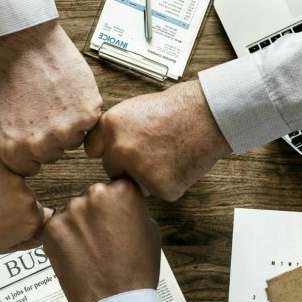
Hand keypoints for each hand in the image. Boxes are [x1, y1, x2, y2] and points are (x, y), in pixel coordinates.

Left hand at [0, 20, 102, 175]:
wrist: (27, 47)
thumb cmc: (9, 77)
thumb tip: (8, 159)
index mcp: (13, 150)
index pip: (29, 169)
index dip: (31, 151)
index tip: (32, 135)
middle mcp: (39, 145)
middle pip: (52, 156)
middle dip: (49, 138)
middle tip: (43, 112)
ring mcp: (64, 131)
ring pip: (72, 142)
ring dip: (68, 126)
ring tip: (55, 103)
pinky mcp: (86, 116)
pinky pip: (89, 125)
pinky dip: (82, 112)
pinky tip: (68, 96)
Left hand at [0, 155, 51, 254]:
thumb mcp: (4, 246)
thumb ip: (31, 236)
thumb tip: (48, 218)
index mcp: (32, 219)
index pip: (36, 213)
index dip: (18, 218)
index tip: (3, 221)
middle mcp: (27, 196)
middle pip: (26, 195)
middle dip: (11, 200)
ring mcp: (12, 177)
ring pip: (13, 179)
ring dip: (2, 185)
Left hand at [43, 179, 159, 301]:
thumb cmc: (137, 270)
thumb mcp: (150, 231)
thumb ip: (133, 210)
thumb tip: (122, 206)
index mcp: (123, 191)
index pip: (115, 187)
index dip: (115, 206)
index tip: (116, 219)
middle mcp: (95, 194)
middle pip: (92, 197)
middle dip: (95, 214)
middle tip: (103, 239)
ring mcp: (71, 211)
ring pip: (73, 213)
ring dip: (78, 227)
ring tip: (90, 252)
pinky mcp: (52, 229)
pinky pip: (56, 228)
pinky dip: (63, 240)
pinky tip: (76, 256)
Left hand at [84, 80, 231, 201]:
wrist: (208, 115)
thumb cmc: (176, 109)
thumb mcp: (134, 109)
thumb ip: (116, 131)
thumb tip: (105, 148)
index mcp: (110, 126)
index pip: (93, 150)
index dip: (108, 150)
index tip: (119, 151)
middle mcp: (119, 148)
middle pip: (112, 170)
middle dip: (128, 166)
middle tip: (153, 152)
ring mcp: (138, 170)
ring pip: (135, 184)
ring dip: (149, 176)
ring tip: (169, 154)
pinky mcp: (160, 187)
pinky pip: (160, 192)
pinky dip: (171, 183)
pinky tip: (181, 163)